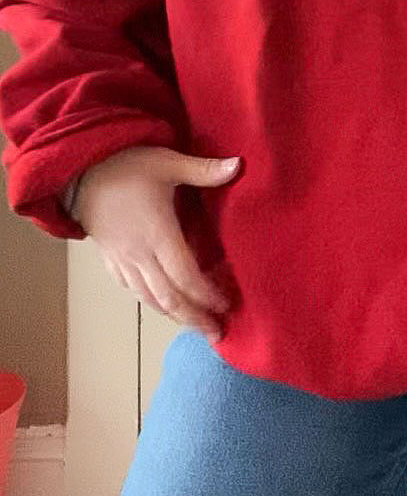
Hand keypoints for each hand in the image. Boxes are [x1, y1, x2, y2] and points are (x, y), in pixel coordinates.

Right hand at [73, 146, 241, 339]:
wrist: (78, 170)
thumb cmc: (125, 164)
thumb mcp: (167, 162)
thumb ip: (202, 169)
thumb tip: (239, 165)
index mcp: (157, 233)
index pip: (185, 275)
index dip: (206, 295)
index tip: (225, 306)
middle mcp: (139, 253)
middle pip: (168, 297)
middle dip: (193, 318)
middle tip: (216, 333)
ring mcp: (122, 259)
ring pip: (148, 298)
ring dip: (172, 315)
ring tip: (194, 325)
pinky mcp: (109, 258)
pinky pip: (130, 288)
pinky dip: (149, 301)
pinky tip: (161, 305)